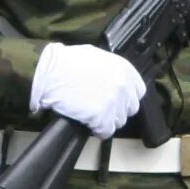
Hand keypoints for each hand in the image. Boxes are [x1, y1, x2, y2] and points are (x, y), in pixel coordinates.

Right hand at [29, 44, 144, 137]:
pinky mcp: (101, 117)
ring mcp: (114, 103)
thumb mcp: (97, 57)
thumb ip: (111, 70)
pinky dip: (98, 130)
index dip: (126, 98)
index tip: (117, 100)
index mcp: (124, 69)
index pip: (138, 92)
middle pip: (129, 108)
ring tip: (93, 115)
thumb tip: (114, 79)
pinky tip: (89, 124)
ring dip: (107, 120)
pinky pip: (106, 132)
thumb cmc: (68, 62)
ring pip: (119, 121)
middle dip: (117, 109)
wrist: (50, 73)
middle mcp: (123, 86)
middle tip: (102, 108)